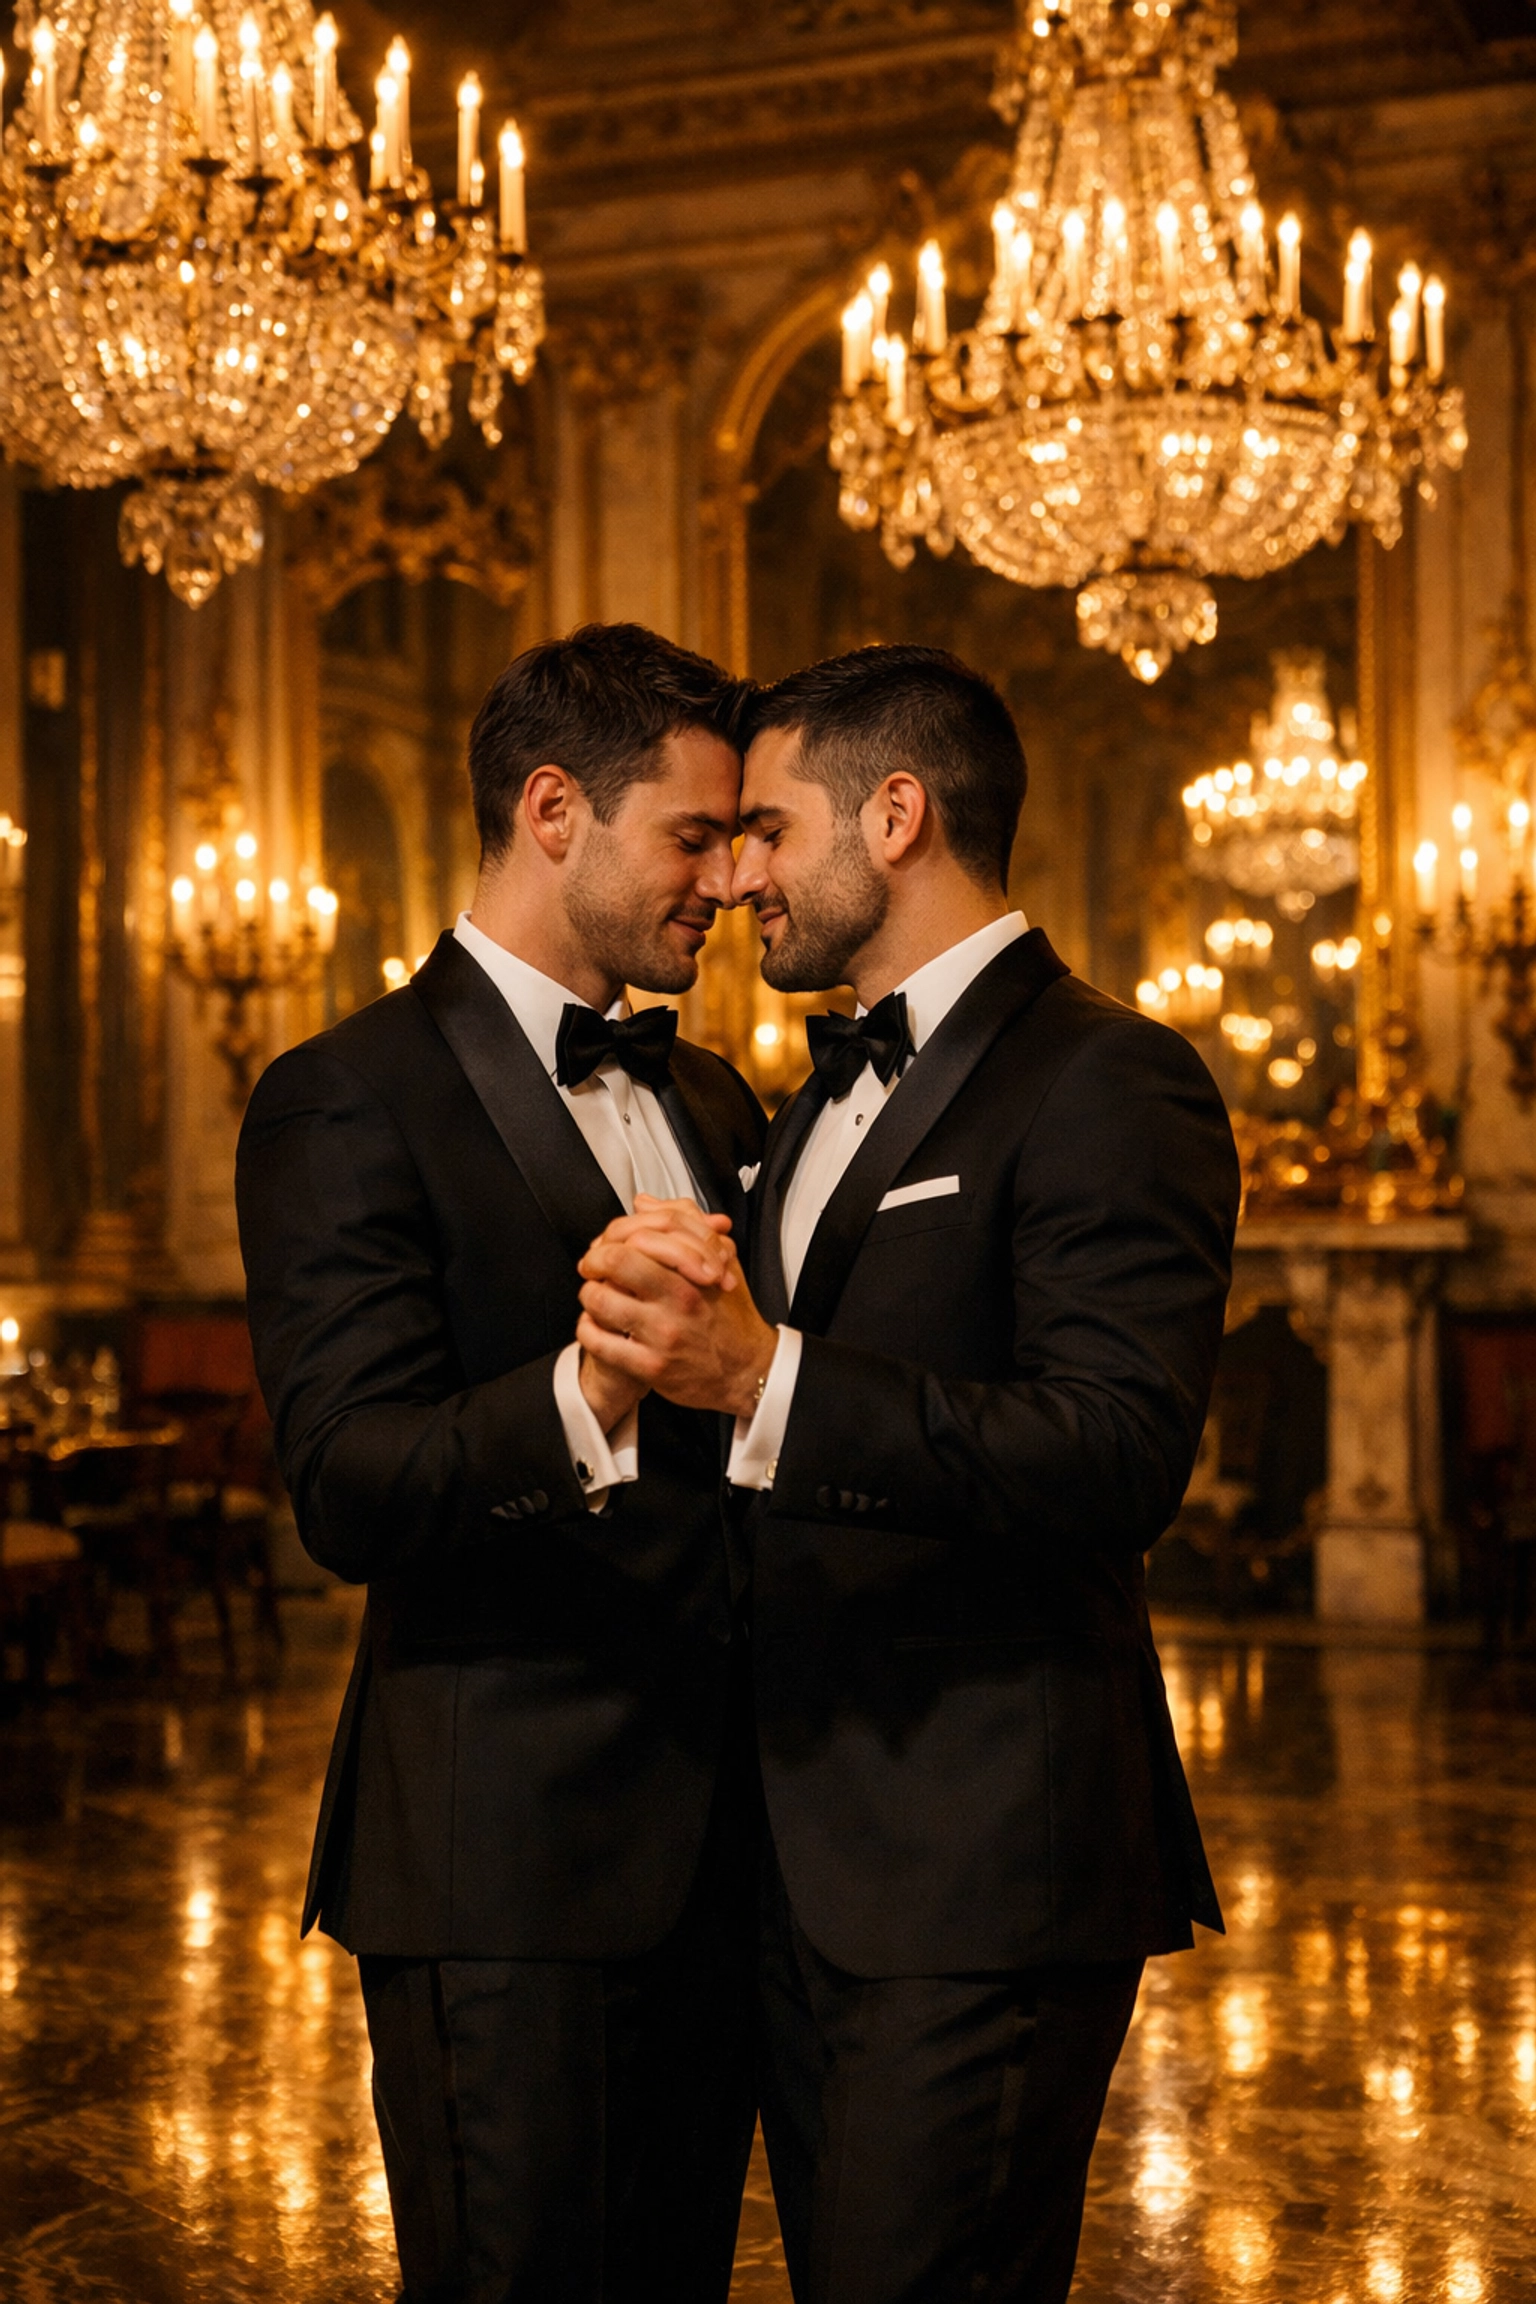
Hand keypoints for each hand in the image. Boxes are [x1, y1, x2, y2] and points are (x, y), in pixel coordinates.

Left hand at [577, 1199, 776, 1417]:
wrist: (746, 1370)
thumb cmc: (731, 1315)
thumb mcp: (722, 1262)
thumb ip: (686, 1227)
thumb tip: (645, 1203)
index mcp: (694, 1273)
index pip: (643, 1235)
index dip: (615, 1234)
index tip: (608, 1243)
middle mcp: (678, 1301)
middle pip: (617, 1260)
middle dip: (594, 1259)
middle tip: (591, 1265)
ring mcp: (663, 1335)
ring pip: (600, 1300)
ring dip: (589, 1294)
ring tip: (595, 1295)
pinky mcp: (650, 1367)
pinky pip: (599, 1342)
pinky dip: (587, 1330)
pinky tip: (595, 1325)